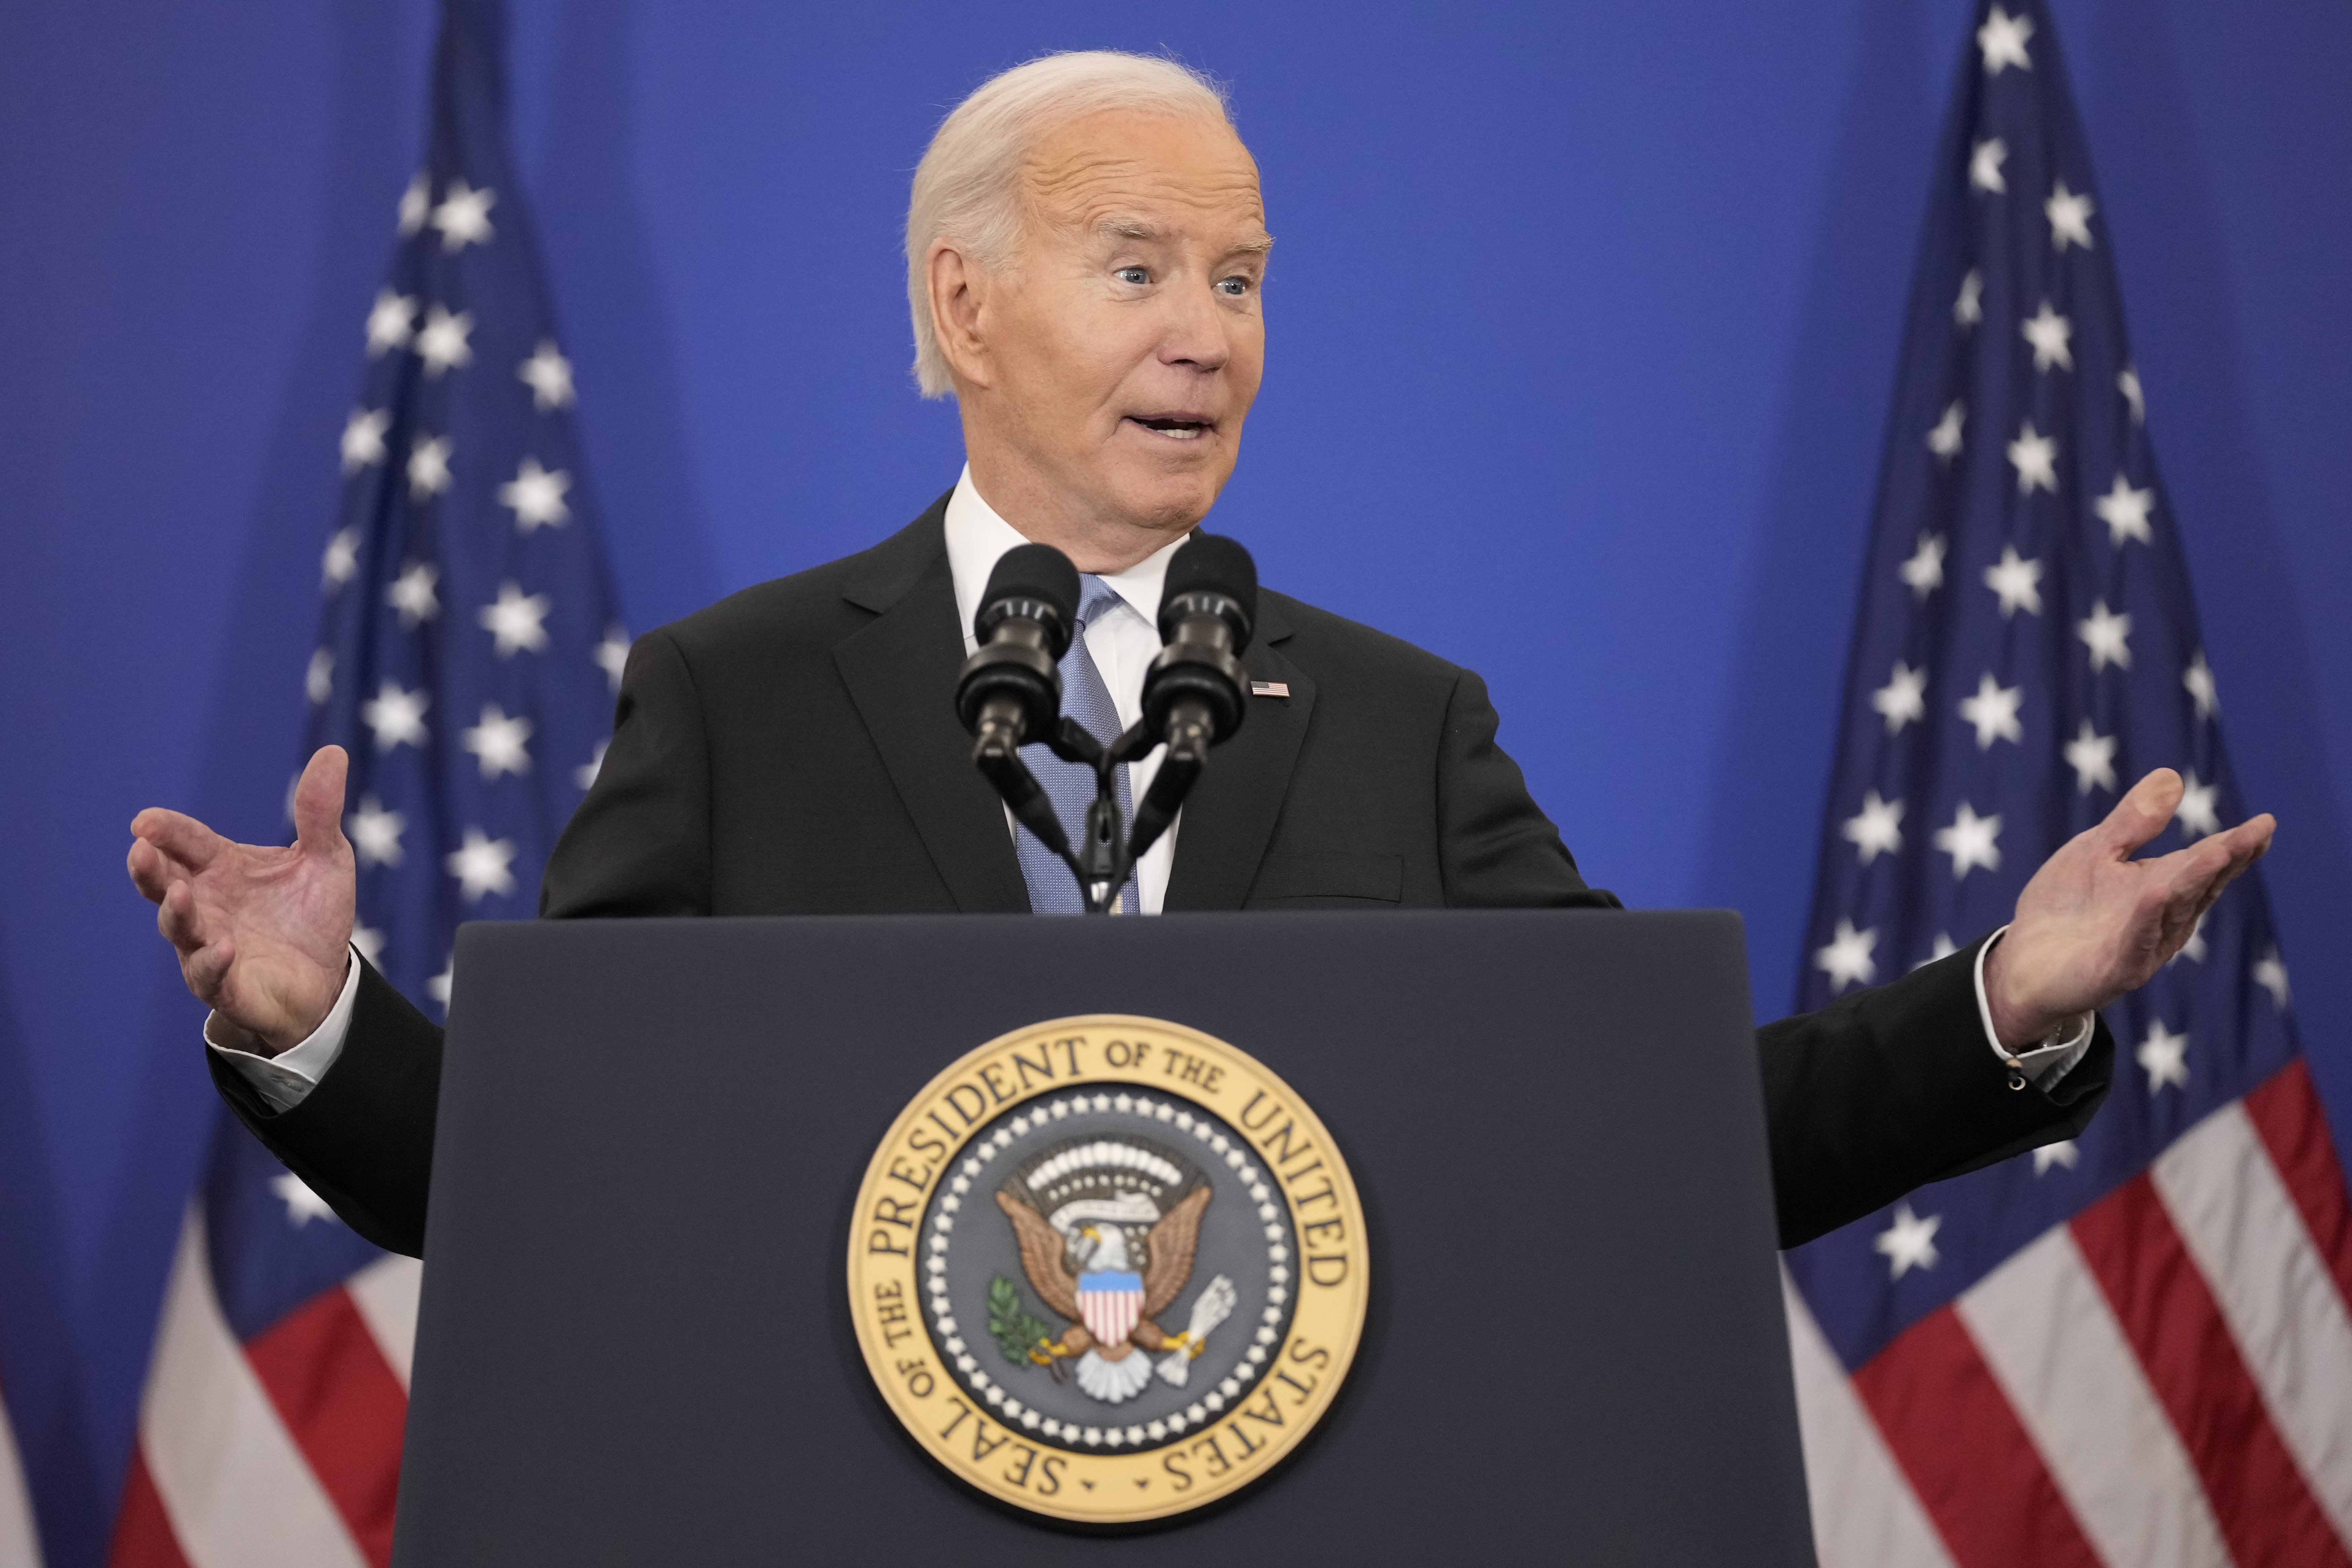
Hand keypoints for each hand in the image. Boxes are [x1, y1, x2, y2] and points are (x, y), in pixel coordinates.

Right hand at [127, 746, 356, 1055]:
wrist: (325, 979)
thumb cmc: (311, 916)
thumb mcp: (326, 858)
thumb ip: (319, 812)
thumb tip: (333, 752)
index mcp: (221, 868)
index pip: (186, 842)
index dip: (165, 831)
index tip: (145, 821)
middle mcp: (205, 904)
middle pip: (164, 882)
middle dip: (149, 867)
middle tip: (140, 849)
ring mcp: (207, 945)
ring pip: (178, 927)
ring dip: (176, 911)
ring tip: (180, 892)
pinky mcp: (223, 984)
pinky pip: (207, 974)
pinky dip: (211, 960)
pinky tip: (224, 946)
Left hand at [1984, 768, 2274, 1050]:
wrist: (2023, 962)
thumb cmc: (2064, 906)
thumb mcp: (2096, 851)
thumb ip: (2132, 822)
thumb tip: (2171, 776)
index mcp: (2162, 886)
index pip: (2204, 861)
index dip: (2235, 844)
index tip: (2264, 823)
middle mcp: (2163, 916)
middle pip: (2200, 882)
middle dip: (2227, 858)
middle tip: (2257, 833)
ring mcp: (2144, 944)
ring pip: (2175, 907)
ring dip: (2196, 879)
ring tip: (2219, 851)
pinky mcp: (2118, 968)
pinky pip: (2135, 940)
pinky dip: (2147, 917)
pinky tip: (2156, 893)